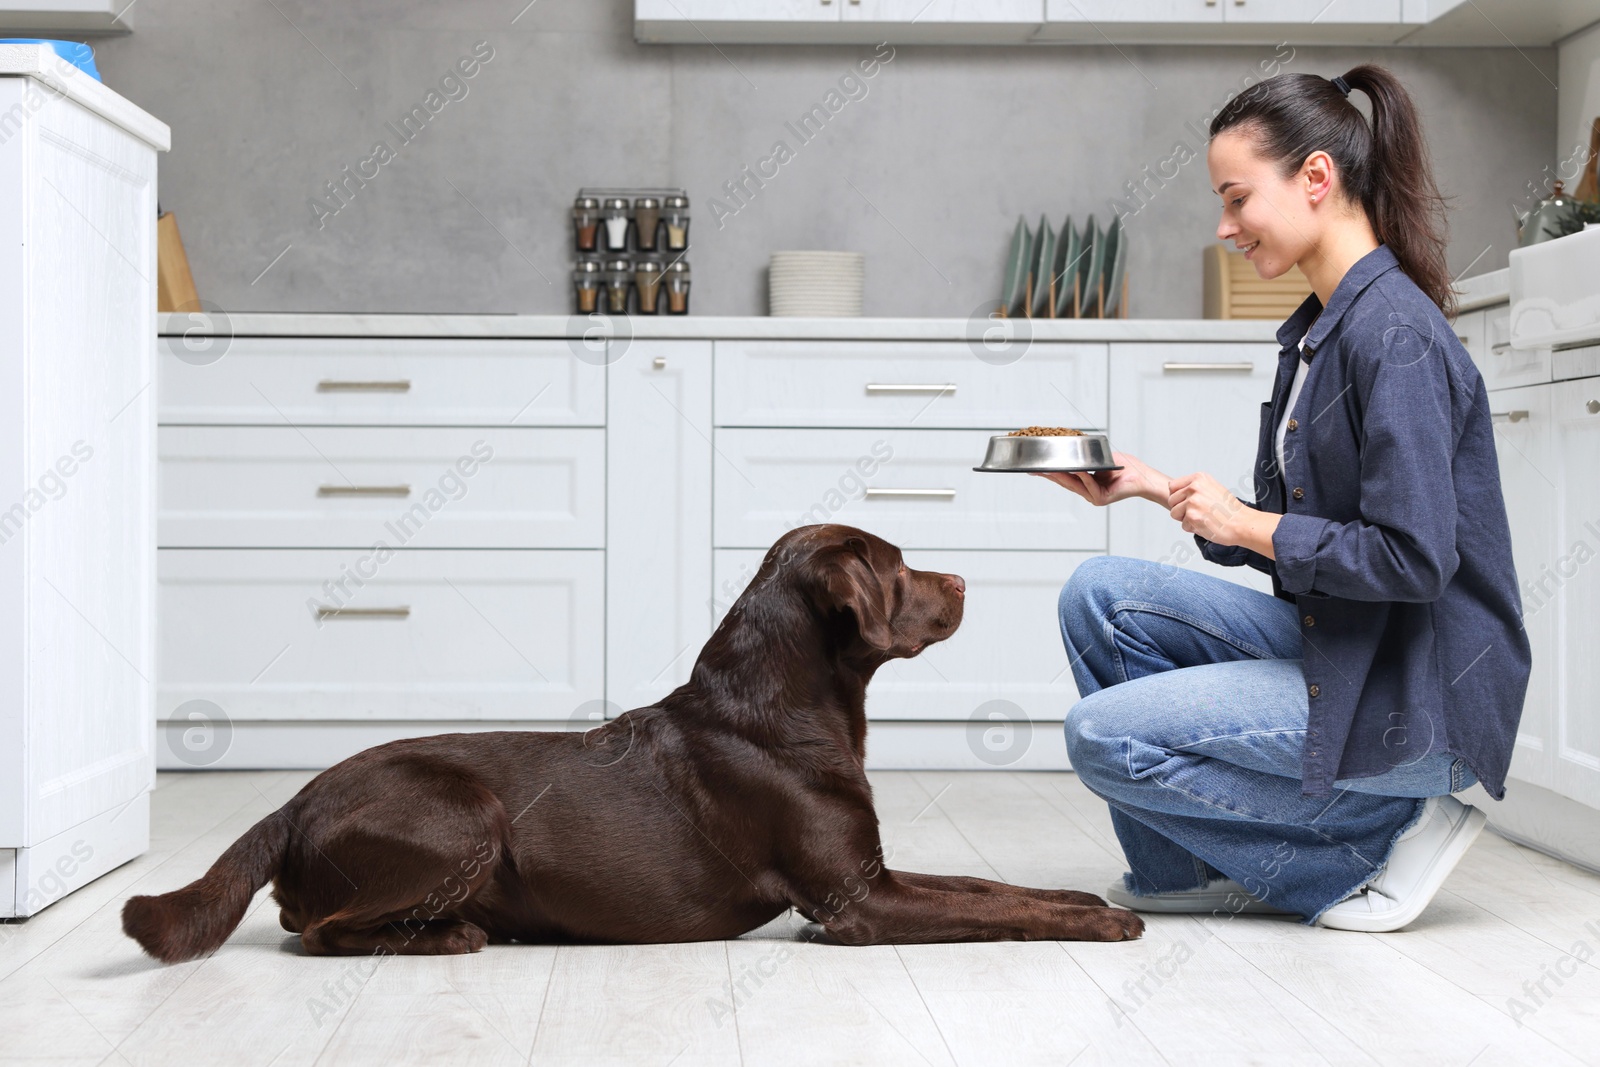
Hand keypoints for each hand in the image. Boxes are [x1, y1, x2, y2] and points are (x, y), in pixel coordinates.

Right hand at [1029, 451, 1170, 507]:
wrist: (1142, 477)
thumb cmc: (1125, 468)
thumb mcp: (1100, 461)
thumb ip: (1087, 460)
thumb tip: (1072, 448)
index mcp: (1086, 484)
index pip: (1065, 478)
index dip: (1051, 473)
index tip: (1036, 468)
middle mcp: (1088, 492)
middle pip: (1065, 482)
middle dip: (1050, 475)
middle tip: (1035, 469)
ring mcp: (1093, 497)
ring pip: (1074, 484)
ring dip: (1061, 475)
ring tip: (1049, 468)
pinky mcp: (1101, 498)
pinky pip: (1088, 484)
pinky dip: (1082, 476)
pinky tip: (1076, 469)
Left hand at [1168, 471, 1266, 548]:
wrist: (1243, 523)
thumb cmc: (1230, 510)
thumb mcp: (1212, 488)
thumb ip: (1194, 488)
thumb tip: (1173, 490)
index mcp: (1199, 478)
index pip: (1172, 486)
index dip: (1178, 497)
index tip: (1190, 502)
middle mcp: (1194, 487)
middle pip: (1171, 501)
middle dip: (1181, 509)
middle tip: (1199, 512)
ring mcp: (1192, 501)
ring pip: (1174, 514)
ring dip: (1186, 519)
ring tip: (1203, 518)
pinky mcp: (1192, 516)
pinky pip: (1183, 526)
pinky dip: (1193, 528)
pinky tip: (1207, 525)